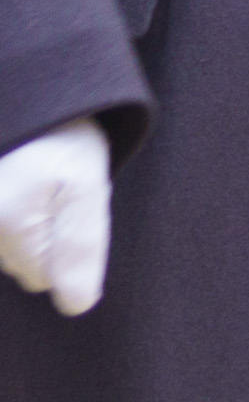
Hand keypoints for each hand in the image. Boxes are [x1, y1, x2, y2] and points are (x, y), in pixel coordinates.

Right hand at [0, 117, 105, 317]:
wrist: (26, 96)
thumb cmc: (61, 139)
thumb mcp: (88, 188)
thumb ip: (80, 249)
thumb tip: (74, 304)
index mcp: (11, 228)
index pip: (50, 280)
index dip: (71, 247)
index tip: (74, 207)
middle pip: (27, 266)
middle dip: (50, 236)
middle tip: (61, 193)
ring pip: (12, 250)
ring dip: (31, 223)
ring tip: (39, 182)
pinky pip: (3, 234)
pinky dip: (15, 215)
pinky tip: (20, 185)